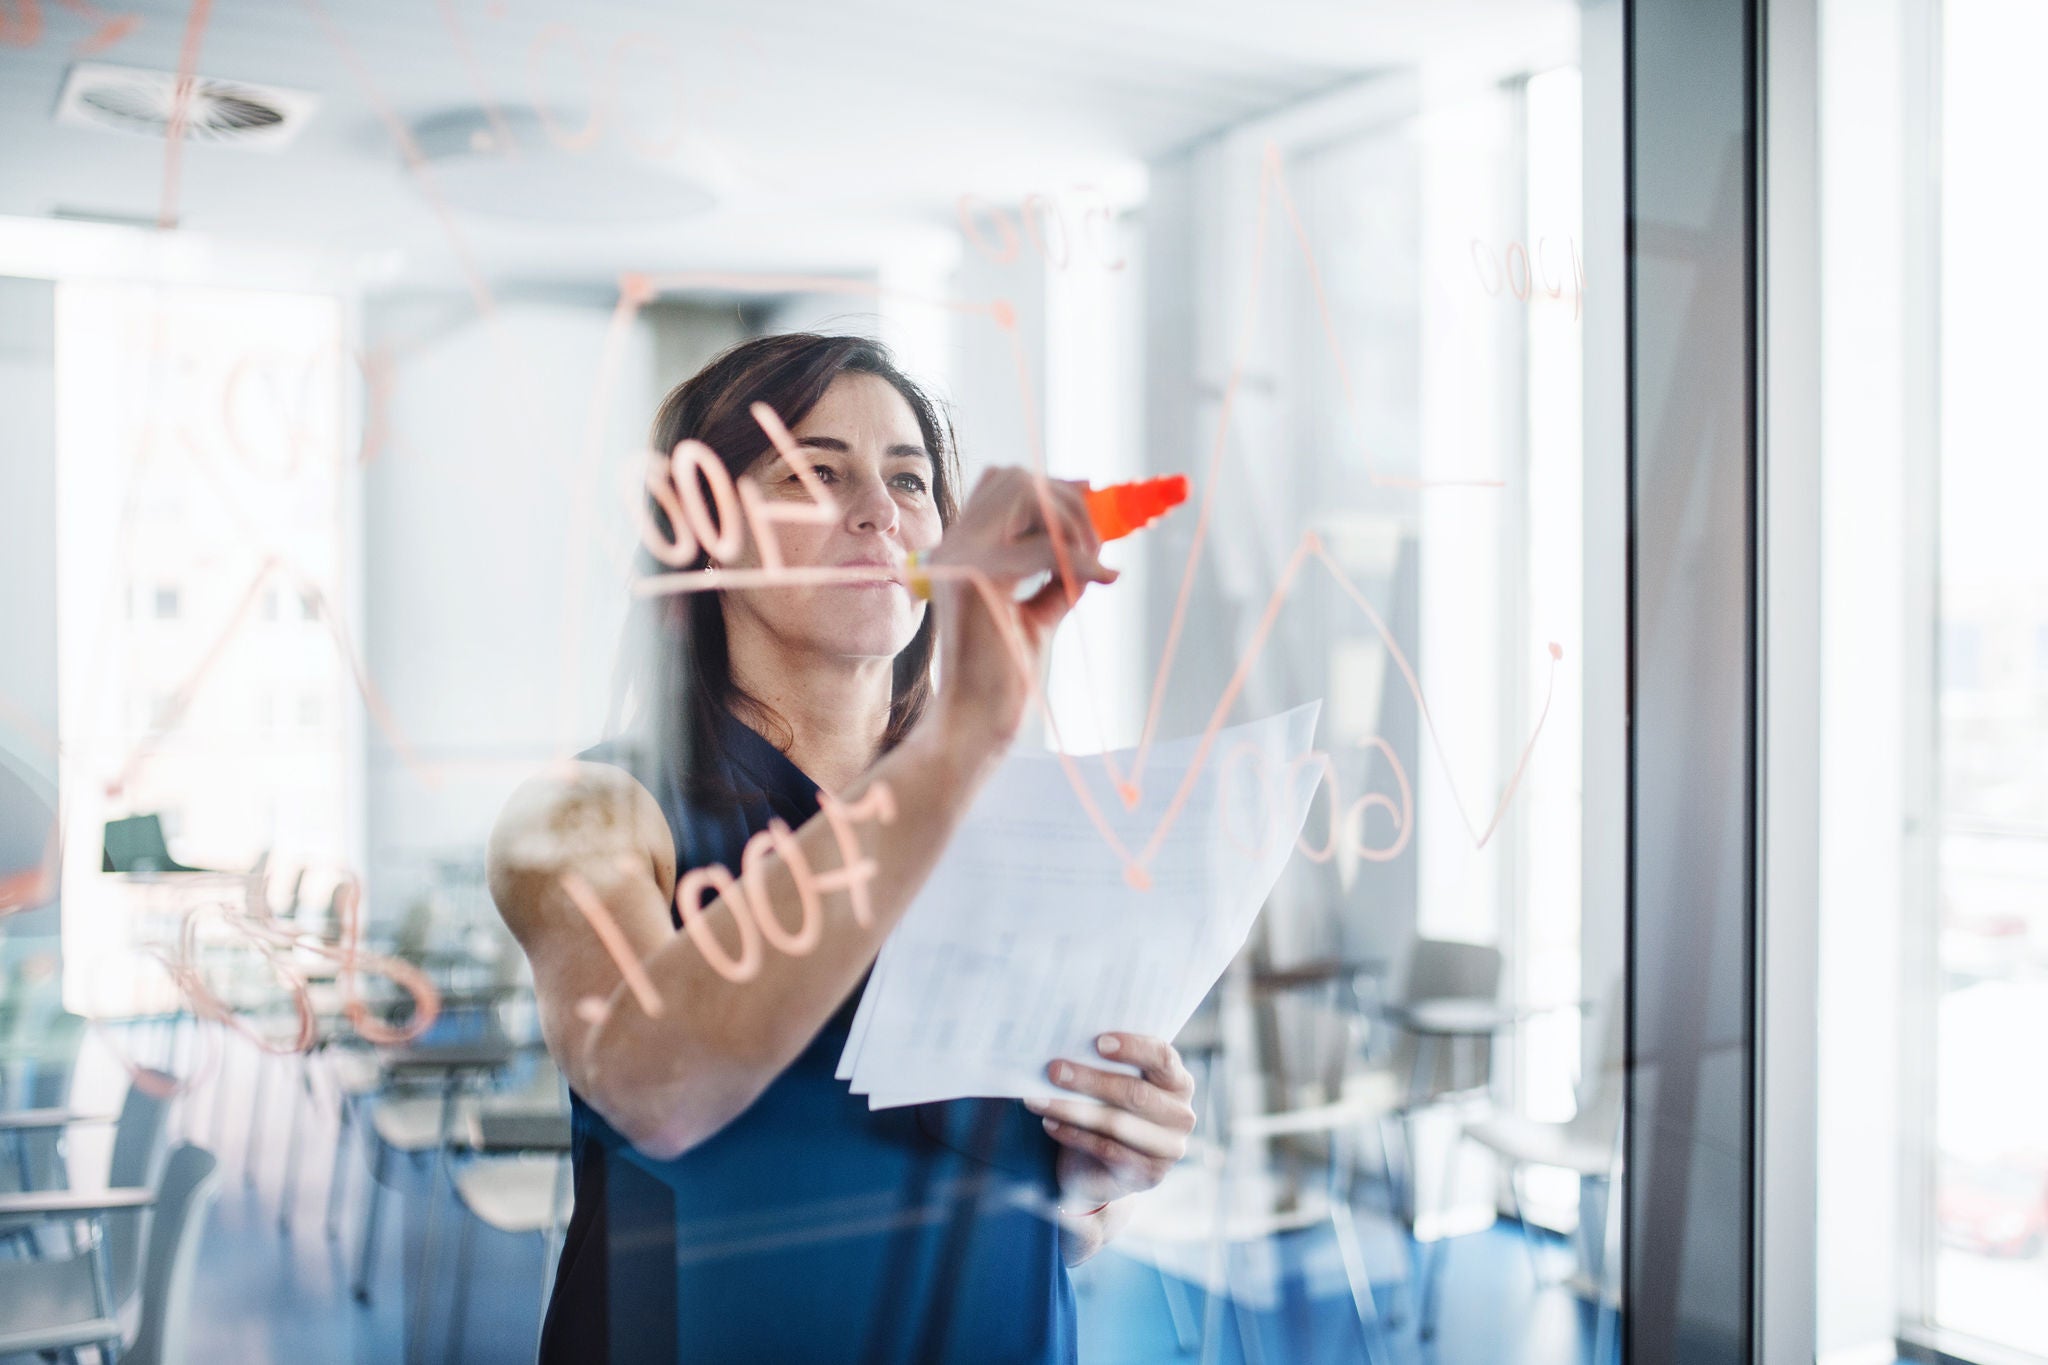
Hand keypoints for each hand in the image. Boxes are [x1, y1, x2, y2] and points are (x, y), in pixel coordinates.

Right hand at [923, 468, 1117, 756]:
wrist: (976, 724)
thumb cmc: (1004, 678)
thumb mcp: (1037, 613)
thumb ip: (1055, 576)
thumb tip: (1090, 548)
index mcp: (961, 551)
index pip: (1001, 483)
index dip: (1051, 484)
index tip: (1093, 498)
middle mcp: (954, 547)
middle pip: (1015, 478)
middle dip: (1069, 500)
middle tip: (1100, 543)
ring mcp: (960, 559)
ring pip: (1027, 494)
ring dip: (1074, 522)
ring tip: (1095, 564)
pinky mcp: (977, 579)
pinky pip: (1044, 547)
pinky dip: (1082, 559)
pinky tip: (1106, 578)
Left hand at [1026, 1032, 1195, 1210]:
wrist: (1108, 1164)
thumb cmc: (1110, 1106)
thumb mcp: (1115, 1082)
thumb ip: (1107, 1063)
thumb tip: (1069, 1040)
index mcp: (1178, 1082)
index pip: (1163, 1057)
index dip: (1133, 1047)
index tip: (1098, 1042)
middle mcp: (1182, 1115)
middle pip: (1136, 1093)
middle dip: (1090, 1080)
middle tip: (1053, 1069)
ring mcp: (1169, 1149)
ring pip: (1117, 1123)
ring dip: (1073, 1109)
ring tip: (1038, 1099)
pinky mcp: (1149, 1174)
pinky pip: (1107, 1150)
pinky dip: (1074, 1135)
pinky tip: (1049, 1123)